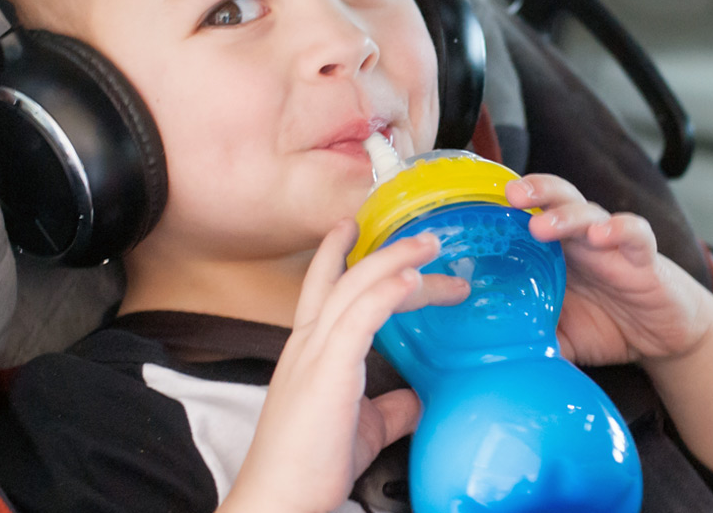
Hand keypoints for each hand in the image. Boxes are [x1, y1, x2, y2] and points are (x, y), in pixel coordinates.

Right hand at [221, 222, 468, 512]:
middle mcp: (307, 344)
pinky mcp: (328, 371)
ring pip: (355, 288)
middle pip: (348, 280)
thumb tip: (415, 397)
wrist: (281, 499)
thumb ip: (388, 408)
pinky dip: (386, 292)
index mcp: (308, 352)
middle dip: (386, 253)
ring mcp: (314, 354)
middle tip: (426, 238)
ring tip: (431, 245)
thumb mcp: (362, 427)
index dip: (336, 255)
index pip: (322, 289)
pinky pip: (359, 318)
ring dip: (396, 262)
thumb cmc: (311, 466)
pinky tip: (411, 278)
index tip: (352, 226)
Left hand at [505, 174, 712, 366]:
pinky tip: (603, 236)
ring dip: (565, 215)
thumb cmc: (607, 325)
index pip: (527, 216)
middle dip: (534, 191)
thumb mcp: (560, 338)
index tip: (476, 208)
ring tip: (542, 225)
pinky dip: (620, 229)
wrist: (664, 336)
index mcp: (554, 254)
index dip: (505, 208)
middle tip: (511, 196)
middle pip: (556, 199)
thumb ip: (529, 343)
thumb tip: (488, 363)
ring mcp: (612, 245)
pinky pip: (635, 233)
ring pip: (589, 212)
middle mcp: (580, 241)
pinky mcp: (644, 259)